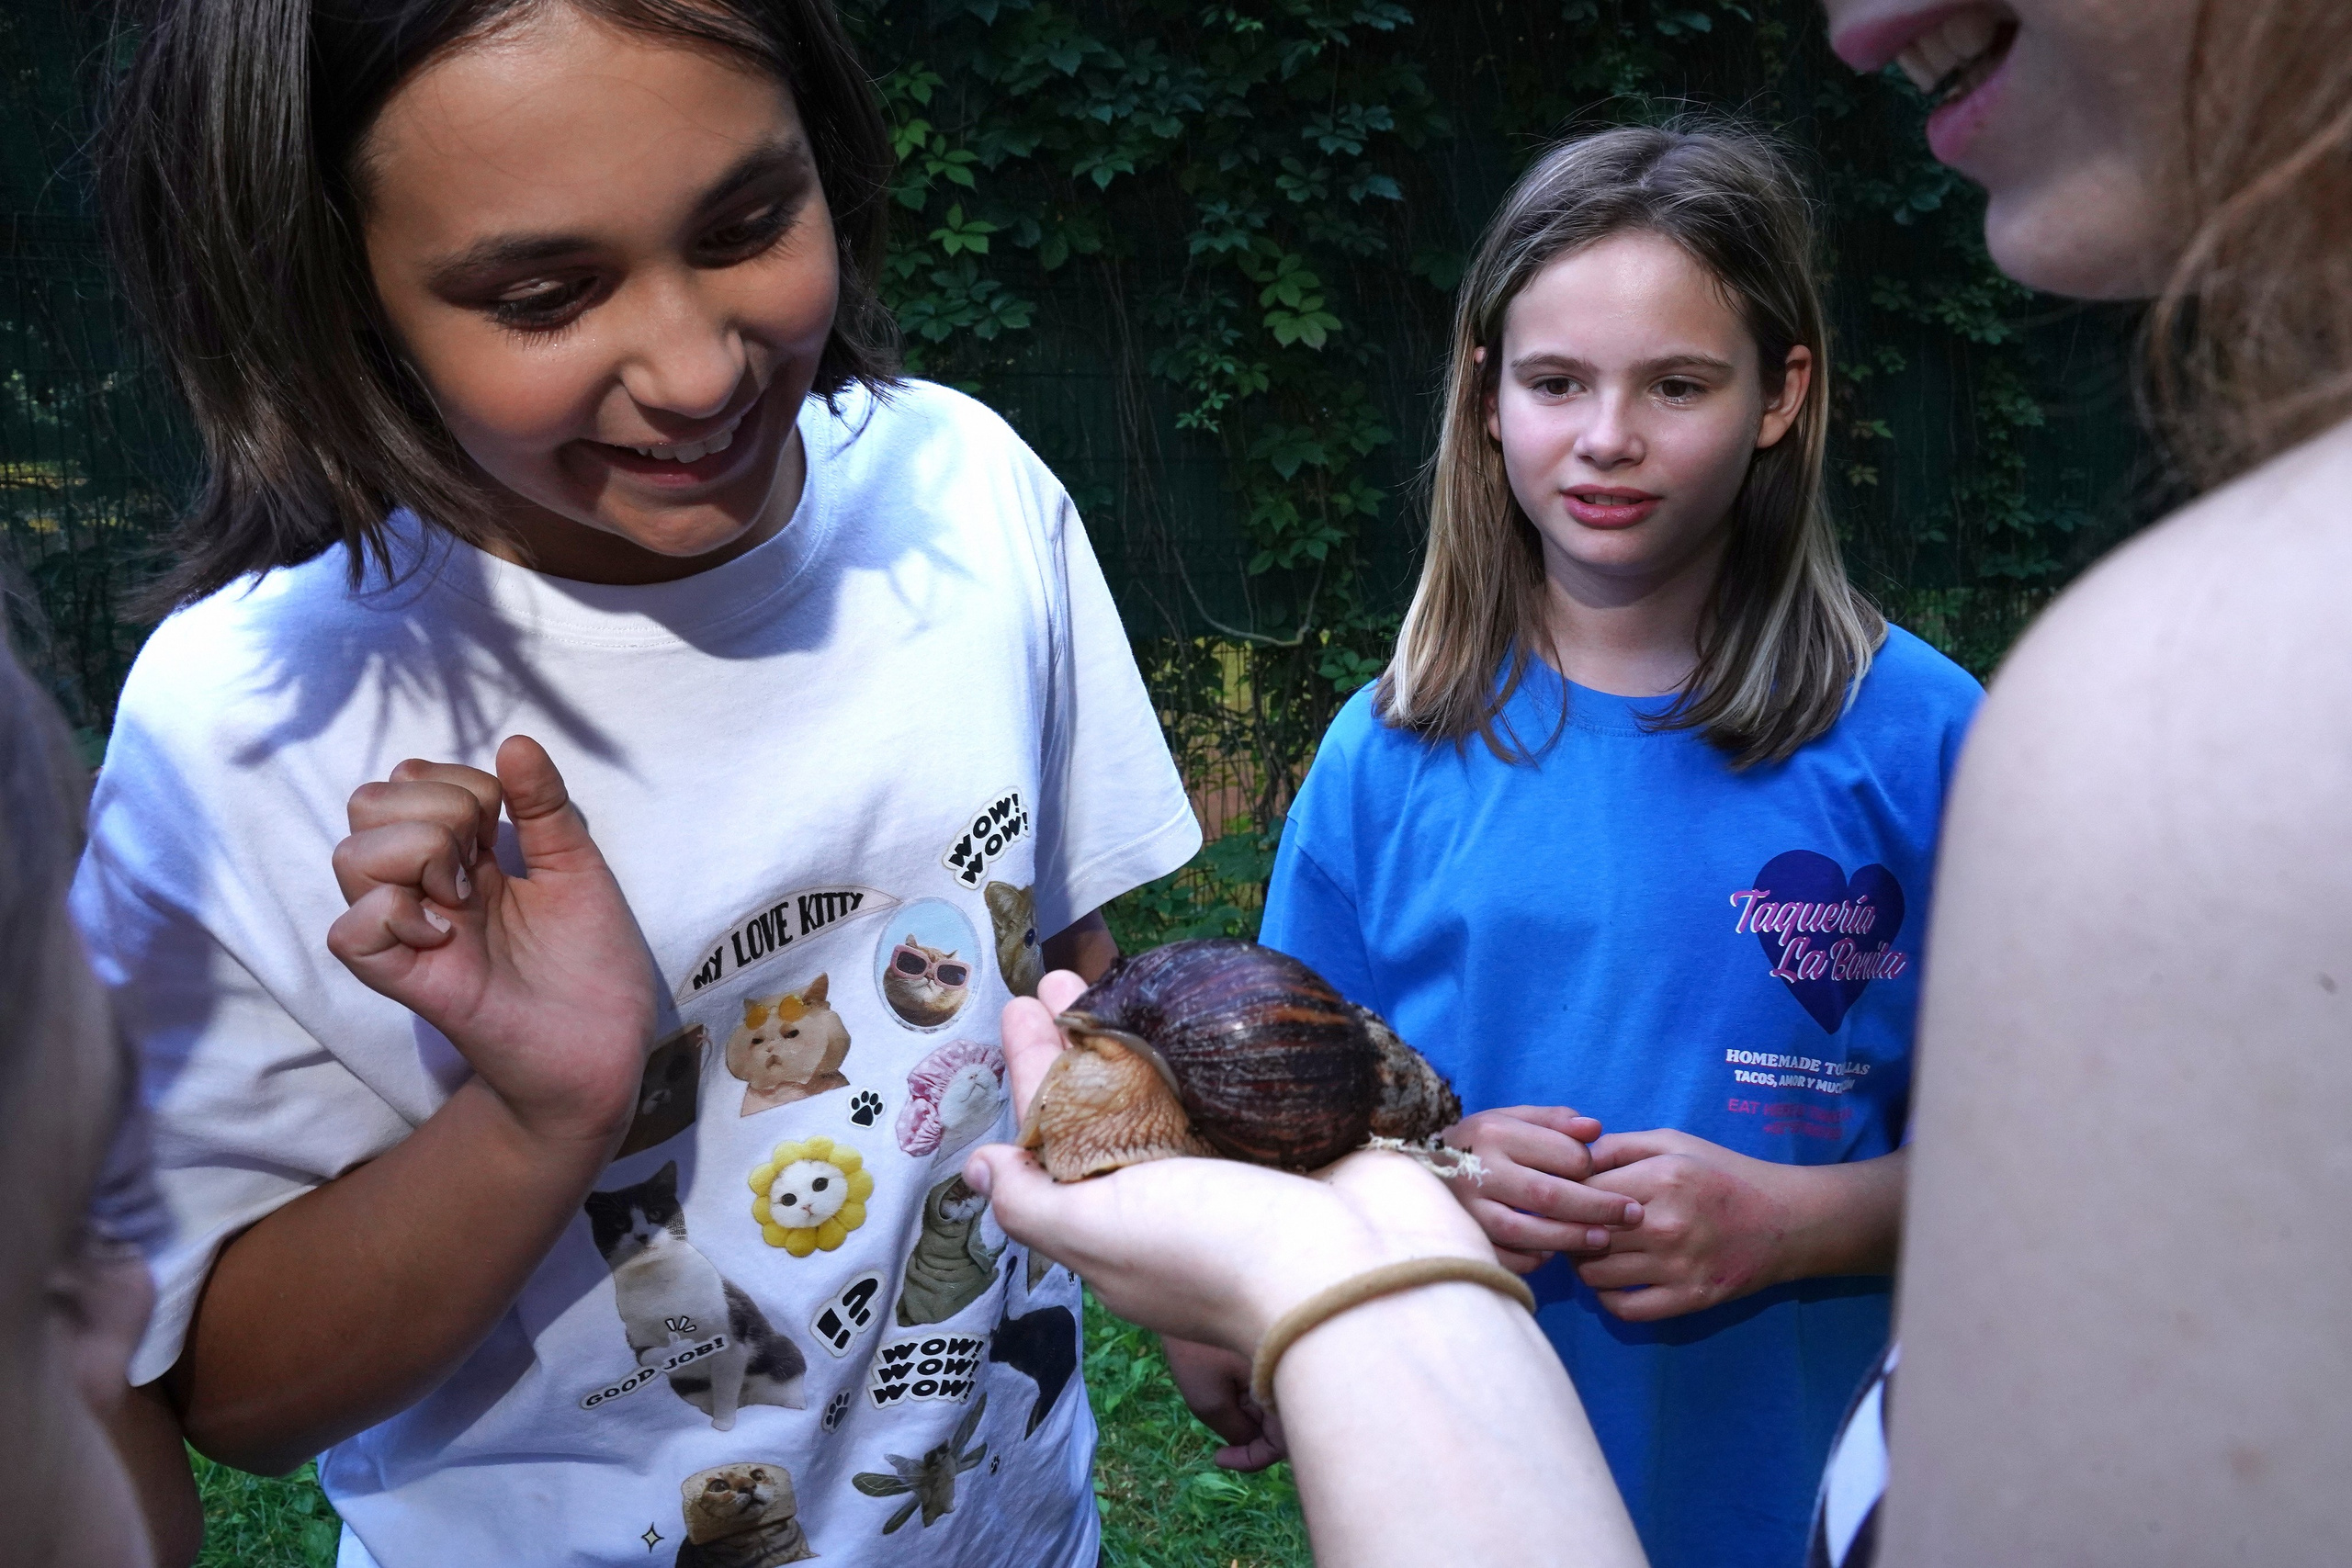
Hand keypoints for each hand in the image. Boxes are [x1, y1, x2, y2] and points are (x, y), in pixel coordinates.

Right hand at [326, 736, 657, 1147]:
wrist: (607, 1048)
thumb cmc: (592, 962)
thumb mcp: (577, 866)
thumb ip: (546, 806)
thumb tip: (515, 740)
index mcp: (461, 854)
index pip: (407, 778)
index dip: (458, 781)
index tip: (505, 823)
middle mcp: (424, 887)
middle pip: (365, 805)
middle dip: (434, 808)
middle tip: (484, 857)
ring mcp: (410, 932)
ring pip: (349, 858)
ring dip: (417, 855)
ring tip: (468, 895)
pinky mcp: (407, 983)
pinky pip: (350, 933)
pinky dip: (395, 915)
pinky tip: (447, 933)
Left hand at [965, 972, 1499, 1356]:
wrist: (1358, 1269)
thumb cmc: (1216, 1249)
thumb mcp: (1100, 1234)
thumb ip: (1035, 1202)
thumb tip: (977, 1170)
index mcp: (1123, 1212)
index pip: (1061, 1127)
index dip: (1035, 1068)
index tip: (1020, 1008)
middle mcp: (1178, 1183)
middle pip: (1116, 1093)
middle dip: (1087, 1033)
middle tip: (1063, 973)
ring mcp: (1242, 1153)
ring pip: (1182, 1078)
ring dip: (1153, 1024)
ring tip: (1129, 967)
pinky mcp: (1300, 1126)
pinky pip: (1250, 1071)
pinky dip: (1228, 1036)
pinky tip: (1212, 995)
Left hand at [1162, 1335, 1288, 1471]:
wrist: (1185, 1294)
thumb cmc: (1197, 1348)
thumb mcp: (1208, 1400)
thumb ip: (1236, 1431)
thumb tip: (1251, 1441)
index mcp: (1282, 1387)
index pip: (1283, 1443)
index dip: (1253, 1458)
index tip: (1219, 1456)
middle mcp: (1290, 1374)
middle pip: (1281, 1427)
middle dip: (1250, 1436)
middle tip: (1219, 1435)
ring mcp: (1281, 1363)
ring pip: (1272, 1409)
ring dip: (1246, 1415)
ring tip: (1214, 1396)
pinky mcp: (1270, 1353)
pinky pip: (1267, 1387)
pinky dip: (1246, 1396)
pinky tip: (1221, 1384)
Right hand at [1440, 1107, 1642, 1271]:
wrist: (1414, 1170)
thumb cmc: (1477, 1142)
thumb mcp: (1510, 1118)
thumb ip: (1554, 1120)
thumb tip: (1595, 1129)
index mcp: (1496, 1134)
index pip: (1561, 1155)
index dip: (1589, 1166)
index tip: (1600, 1172)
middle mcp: (1480, 1171)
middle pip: (1550, 1196)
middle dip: (1598, 1208)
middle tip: (1632, 1214)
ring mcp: (1469, 1210)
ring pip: (1529, 1232)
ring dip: (1572, 1238)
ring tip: (1603, 1239)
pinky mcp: (1465, 1239)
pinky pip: (1507, 1257)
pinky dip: (1533, 1258)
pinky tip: (1552, 1252)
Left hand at [1572, 1128, 1800, 1321]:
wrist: (1787, 1221)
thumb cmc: (1724, 1174)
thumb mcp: (1674, 1144)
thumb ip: (1618, 1147)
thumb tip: (1569, 1159)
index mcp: (1662, 1179)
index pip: (1583, 1191)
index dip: (1566, 1194)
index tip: (1565, 1196)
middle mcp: (1667, 1225)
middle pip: (1583, 1234)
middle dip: (1569, 1229)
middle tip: (1573, 1225)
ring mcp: (1678, 1267)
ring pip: (1595, 1274)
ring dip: (1583, 1264)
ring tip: (1593, 1250)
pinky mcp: (1689, 1298)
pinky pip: (1624, 1309)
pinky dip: (1607, 1298)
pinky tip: (1614, 1280)